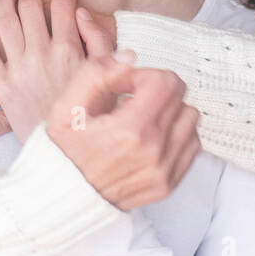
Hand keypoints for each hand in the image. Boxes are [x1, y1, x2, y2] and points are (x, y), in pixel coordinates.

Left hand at [0, 0, 115, 143]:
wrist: (67, 153)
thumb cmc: (91, 116)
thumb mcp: (105, 75)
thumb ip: (98, 40)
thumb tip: (82, 13)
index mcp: (69, 50)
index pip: (62, 7)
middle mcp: (41, 55)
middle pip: (29, 9)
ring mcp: (19, 70)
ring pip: (4, 25)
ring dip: (2, 3)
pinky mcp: (2, 87)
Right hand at [45, 52, 201, 210]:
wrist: (62, 199)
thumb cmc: (63, 151)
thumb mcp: (67, 106)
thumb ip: (96, 72)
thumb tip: (130, 56)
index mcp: (131, 129)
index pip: (166, 82)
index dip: (142, 75)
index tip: (123, 86)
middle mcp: (153, 152)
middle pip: (180, 97)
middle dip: (155, 90)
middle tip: (128, 101)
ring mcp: (163, 171)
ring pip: (190, 120)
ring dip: (169, 111)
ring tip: (140, 119)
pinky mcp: (168, 184)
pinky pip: (192, 147)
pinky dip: (177, 135)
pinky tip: (151, 137)